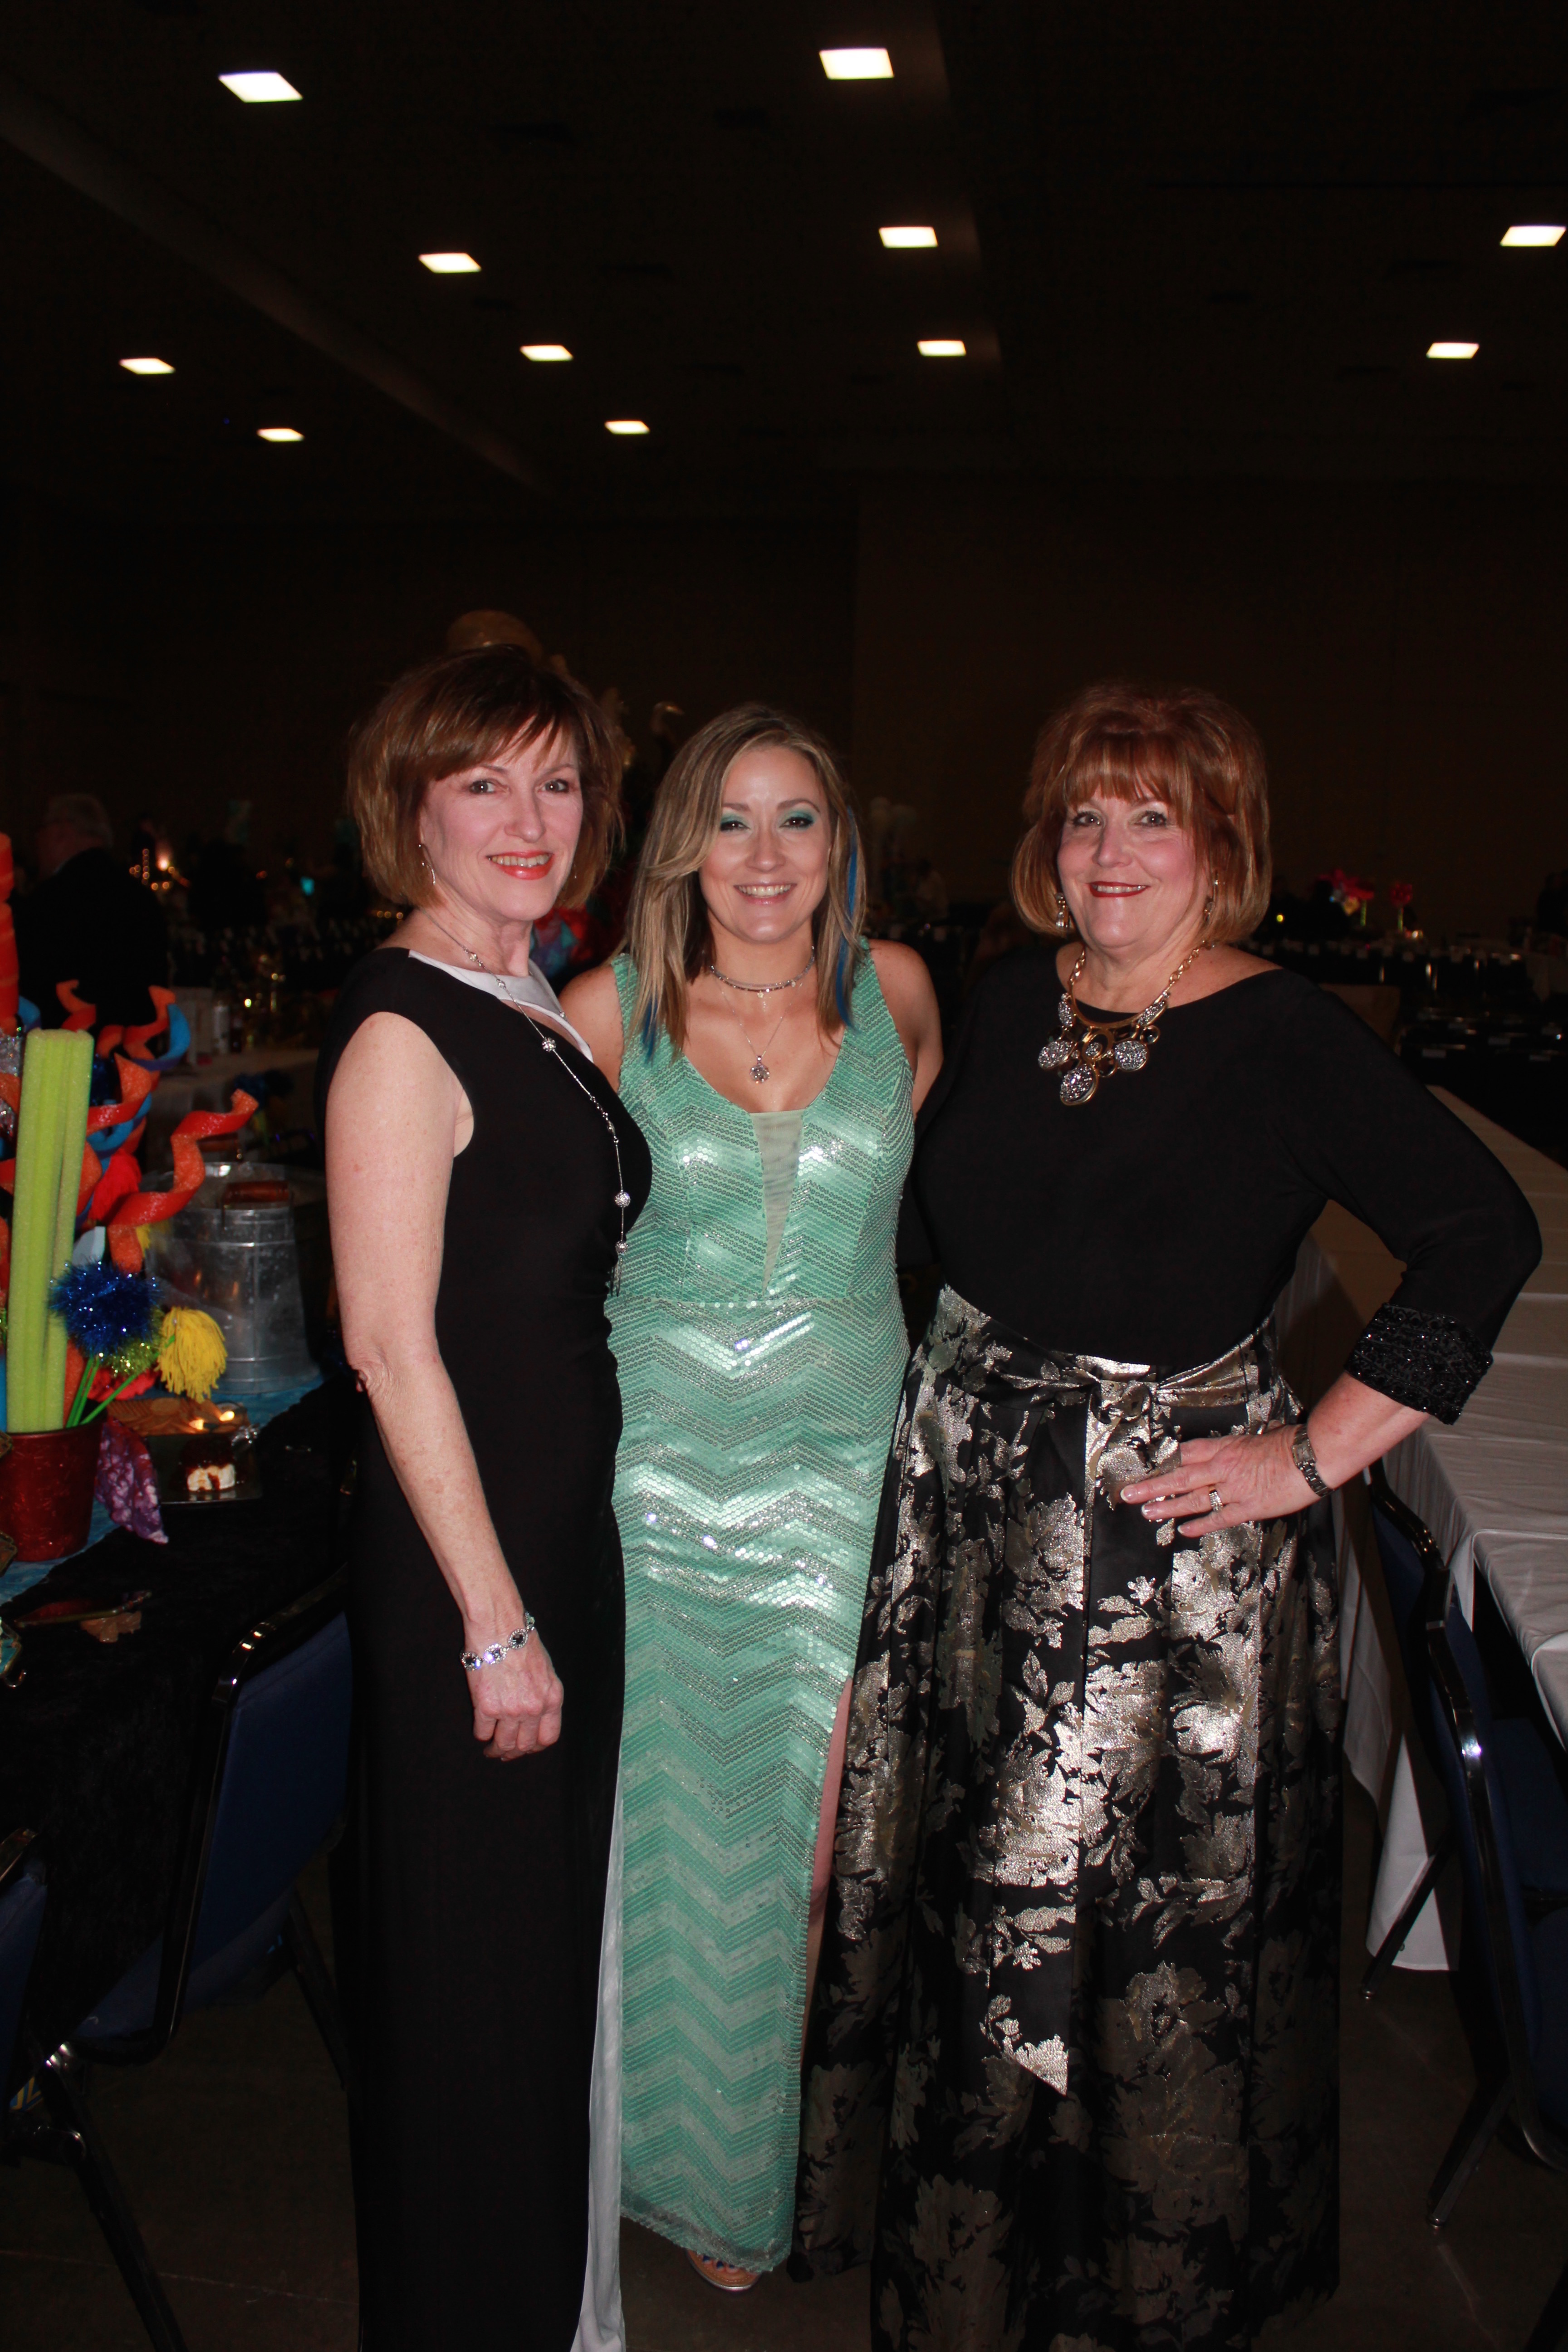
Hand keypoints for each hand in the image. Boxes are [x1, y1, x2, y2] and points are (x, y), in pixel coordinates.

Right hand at [467, 1629, 563, 1760]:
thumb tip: (536, 1714)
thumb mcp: (545, 1669)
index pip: (548, 1737)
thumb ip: (543, 1694)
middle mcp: (534, 1708)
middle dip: (514, 1753)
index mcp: (552, 1698)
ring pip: (504, 1744)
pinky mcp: (486, 1707)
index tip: (527, 1748)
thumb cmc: (521, 1642)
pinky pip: (482, 1732)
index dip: (535, 1747)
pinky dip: (481, 1735)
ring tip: (490, 1749)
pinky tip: (481, 1731)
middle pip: (525, 1745)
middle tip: (505, 1752)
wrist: (499, 1626)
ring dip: (496, 1750)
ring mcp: (510, 1710)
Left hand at [1119, 1426, 1316, 1535]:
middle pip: (1179, 1476)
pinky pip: (1219, 1518)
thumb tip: (1233, 1453)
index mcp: (1225, 1447)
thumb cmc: (1290, 1443)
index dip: (1167, 1462)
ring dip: (1168, 1506)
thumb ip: (1239, 1448)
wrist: (1311, 1456)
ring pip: (1192, 1499)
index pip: (1187, 1453)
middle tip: (1129, 1493)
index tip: (1150, 1468)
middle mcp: (1223, 1468)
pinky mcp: (1248, 1507)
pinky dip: (1200, 1524)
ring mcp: (1233, 1489)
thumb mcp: (1257, 1438)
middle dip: (1152, 1485)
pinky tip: (1184, 1530)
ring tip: (1147, 1511)